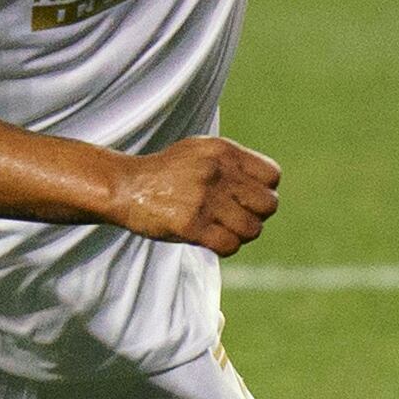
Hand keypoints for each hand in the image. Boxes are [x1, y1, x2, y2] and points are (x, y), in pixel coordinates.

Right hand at [107, 136, 283, 255]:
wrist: (126, 186)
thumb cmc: (167, 171)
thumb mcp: (202, 151)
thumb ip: (233, 163)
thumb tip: (268, 186)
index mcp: (224, 151)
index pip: (272, 176)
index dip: (265, 191)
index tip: (247, 197)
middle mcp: (218, 173)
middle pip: (268, 205)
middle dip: (257, 216)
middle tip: (238, 217)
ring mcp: (205, 199)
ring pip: (252, 229)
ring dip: (241, 235)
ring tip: (224, 230)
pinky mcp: (191, 225)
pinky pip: (229, 245)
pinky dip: (225, 247)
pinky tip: (212, 240)